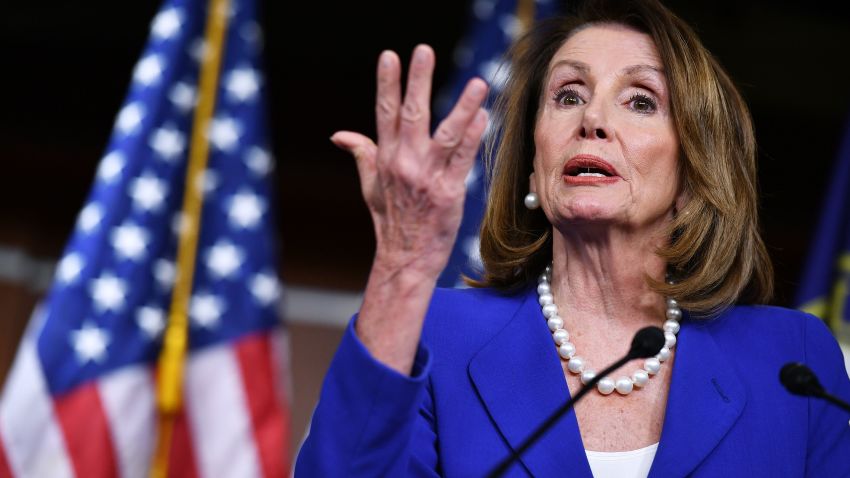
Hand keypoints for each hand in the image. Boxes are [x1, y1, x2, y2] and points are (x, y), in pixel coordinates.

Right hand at [332, 45, 488, 278]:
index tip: (390, 56)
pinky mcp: (448, 192)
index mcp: (385, 158)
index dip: (387, 83)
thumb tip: (339, 135)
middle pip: (410, 114)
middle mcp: (404, 163)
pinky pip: (462, 160)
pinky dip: (472, 137)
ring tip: (478, 83)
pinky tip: (483, 117)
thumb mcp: (370, 186)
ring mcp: (426, 177)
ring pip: (445, 135)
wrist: (405, 258)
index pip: (384, 113)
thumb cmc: (391, 220)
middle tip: (423, 51)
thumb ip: (360, 154)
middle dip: (417, 81)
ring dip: (462, 107)